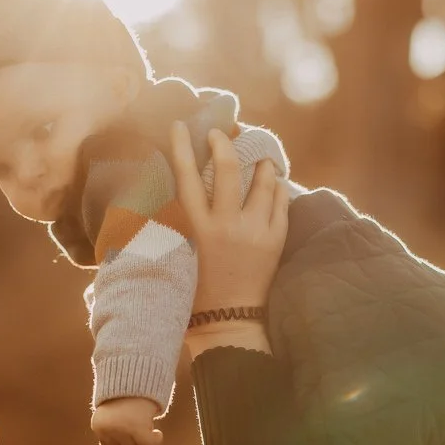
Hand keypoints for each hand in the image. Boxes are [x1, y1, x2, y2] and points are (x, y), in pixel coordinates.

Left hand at [91, 397, 164, 444]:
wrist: (136, 376)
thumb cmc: (125, 395)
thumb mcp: (110, 413)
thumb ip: (111, 431)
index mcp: (98, 426)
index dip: (123, 442)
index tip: (131, 432)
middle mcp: (107, 430)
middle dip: (134, 441)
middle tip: (140, 426)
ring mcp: (122, 430)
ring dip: (144, 439)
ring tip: (146, 424)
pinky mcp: (138, 429)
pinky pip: (149, 444)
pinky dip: (156, 440)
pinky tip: (157, 433)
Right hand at [168, 122, 288, 352]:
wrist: (227, 320)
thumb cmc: (193, 288)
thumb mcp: (175, 253)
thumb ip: (172, 222)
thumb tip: (163, 192)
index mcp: (194, 227)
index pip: (186, 175)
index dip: (181, 146)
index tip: (180, 125)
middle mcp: (225, 225)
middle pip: (227, 169)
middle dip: (224, 142)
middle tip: (222, 132)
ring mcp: (254, 231)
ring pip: (262, 181)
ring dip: (259, 162)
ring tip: (257, 156)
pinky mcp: (275, 240)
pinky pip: (281, 201)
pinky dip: (276, 186)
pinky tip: (273, 181)